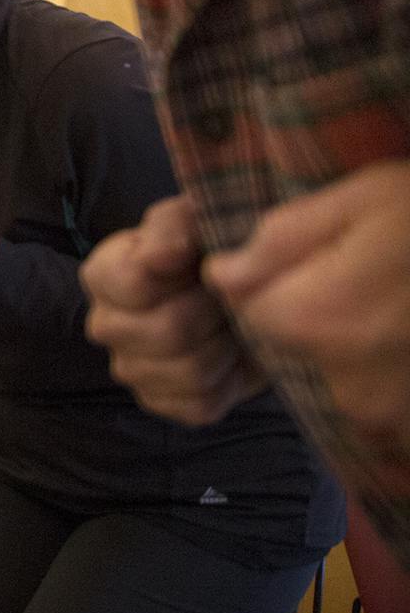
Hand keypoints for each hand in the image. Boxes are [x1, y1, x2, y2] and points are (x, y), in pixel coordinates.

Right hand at [82, 194, 262, 425]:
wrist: (233, 296)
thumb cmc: (206, 253)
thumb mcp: (191, 221)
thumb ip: (173, 225)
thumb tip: (165, 253)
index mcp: (103, 275)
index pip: (131, 283)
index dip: (182, 275)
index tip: (206, 262)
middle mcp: (105, 325)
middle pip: (166, 331)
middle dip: (214, 313)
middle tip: (231, 297)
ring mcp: (130, 369)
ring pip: (188, 371)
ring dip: (227, 348)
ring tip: (234, 325)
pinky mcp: (160, 403)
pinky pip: (200, 403)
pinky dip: (230, 382)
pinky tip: (231, 358)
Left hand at [206, 161, 409, 457]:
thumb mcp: (364, 198)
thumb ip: (282, 239)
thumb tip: (221, 275)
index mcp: (321, 320)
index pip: (252, 308)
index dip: (276, 276)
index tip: (323, 252)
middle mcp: (351, 382)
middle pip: (298, 342)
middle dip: (320, 308)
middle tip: (380, 270)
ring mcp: (390, 414)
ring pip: (341, 370)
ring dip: (362, 340)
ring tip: (404, 301)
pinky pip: (383, 400)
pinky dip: (394, 367)